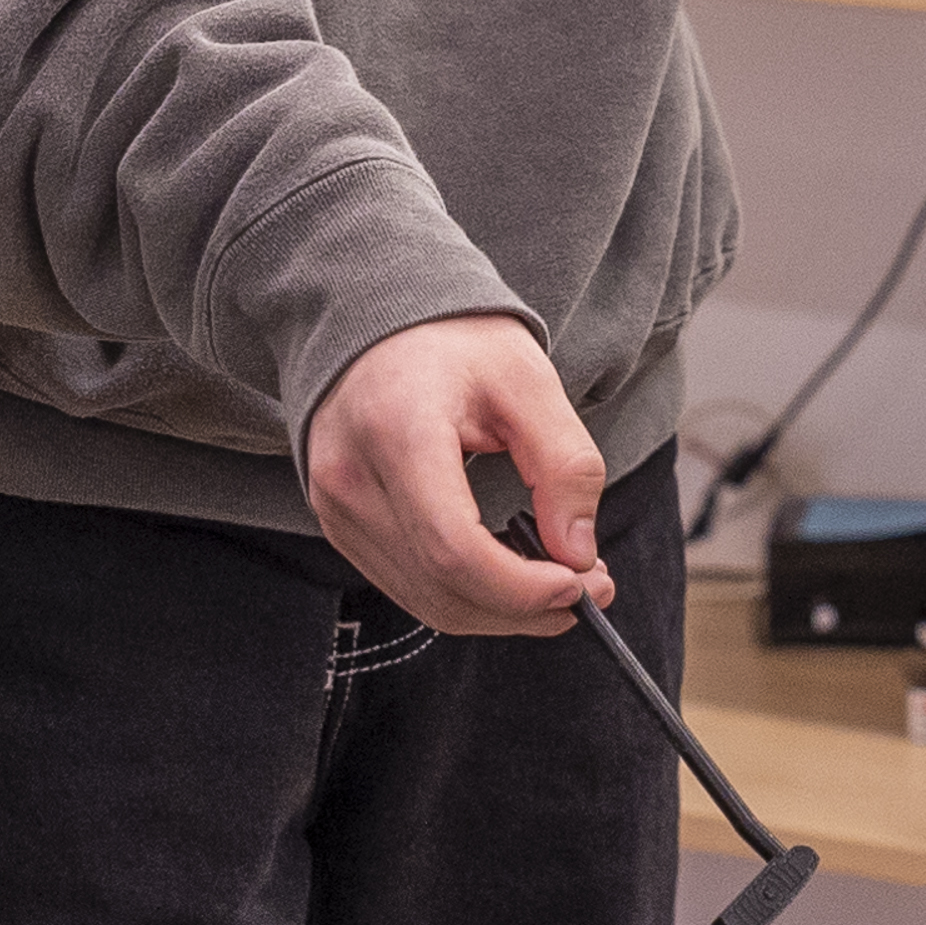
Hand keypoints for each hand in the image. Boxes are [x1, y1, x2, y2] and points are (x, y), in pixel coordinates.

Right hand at [300, 313, 602, 637]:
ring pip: (424, 599)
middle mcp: (350, 477)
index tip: (581, 583)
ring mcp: (334, 506)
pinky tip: (511, 574)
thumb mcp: (529, 380)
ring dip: (499, 610)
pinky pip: (407, 584)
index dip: (521, 587)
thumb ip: (565, 464)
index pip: (453, 547)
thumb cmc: (453, 340)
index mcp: (397, 430)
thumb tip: (578, 554)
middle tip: (590, 588)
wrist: (373, 313)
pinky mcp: (338, 522)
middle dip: (524, 608)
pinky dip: (466, 594)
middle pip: (441, 585)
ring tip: (560, 583)